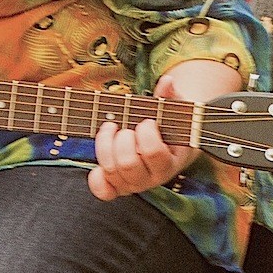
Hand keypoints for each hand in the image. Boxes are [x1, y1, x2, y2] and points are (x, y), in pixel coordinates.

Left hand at [87, 59, 241, 200]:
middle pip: (128, 163)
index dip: (146, 132)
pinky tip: (100, 162)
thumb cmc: (171, 127)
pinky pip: (102, 191)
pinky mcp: (117, 187)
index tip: (147, 121)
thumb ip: (171, 96)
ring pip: (111, 171)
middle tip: (126, 127)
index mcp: (168, 163)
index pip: (152, 152)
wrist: (169, 148)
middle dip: (122, 139)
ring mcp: (132, 184)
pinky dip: (96, 178)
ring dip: (105, 145)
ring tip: (111, 129)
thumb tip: (167, 81)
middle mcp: (150, 179)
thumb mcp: (175, 111)